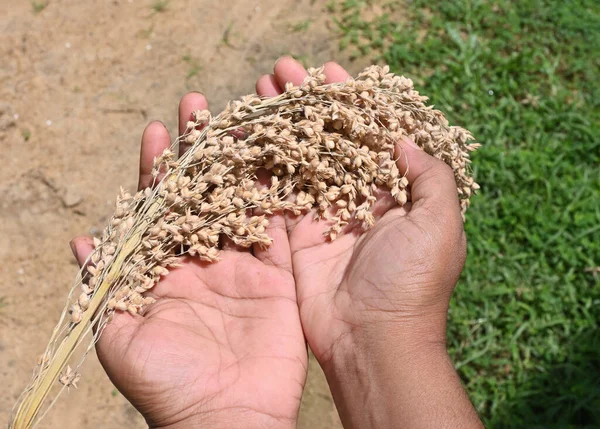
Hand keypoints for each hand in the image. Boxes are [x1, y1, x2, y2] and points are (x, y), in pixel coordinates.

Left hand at [70, 93, 306, 428]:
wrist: (227, 417)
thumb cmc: (166, 384)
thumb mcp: (118, 336)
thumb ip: (103, 286)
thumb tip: (80, 241)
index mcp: (165, 265)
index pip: (159, 206)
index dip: (157, 168)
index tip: (158, 130)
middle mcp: (205, 256)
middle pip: (203, 192)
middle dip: (200, 150)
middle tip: (199, 105)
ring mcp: (245, 262)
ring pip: (244, 200)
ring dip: (243, 160)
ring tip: (243, 117)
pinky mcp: (280, 274)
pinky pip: (282, 227)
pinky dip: (283, 194)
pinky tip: (283, 157)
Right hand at [255, 57, 481, 427]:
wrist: (372, 340)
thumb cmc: (412, 283)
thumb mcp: (439, 226)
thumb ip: (429, 178)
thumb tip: (404, 139)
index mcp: (397, 193)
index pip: (372, 133)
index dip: (352, 100)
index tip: (329, 72)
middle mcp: (359, 199)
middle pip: (330, 139)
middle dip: (307, 104)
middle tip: (280, 72)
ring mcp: (325, 216)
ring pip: (300, 160)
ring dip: (281, 125)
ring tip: (258, 92)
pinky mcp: (295, 236)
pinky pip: (277, 194)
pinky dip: (262, 166)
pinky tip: (243, 135)